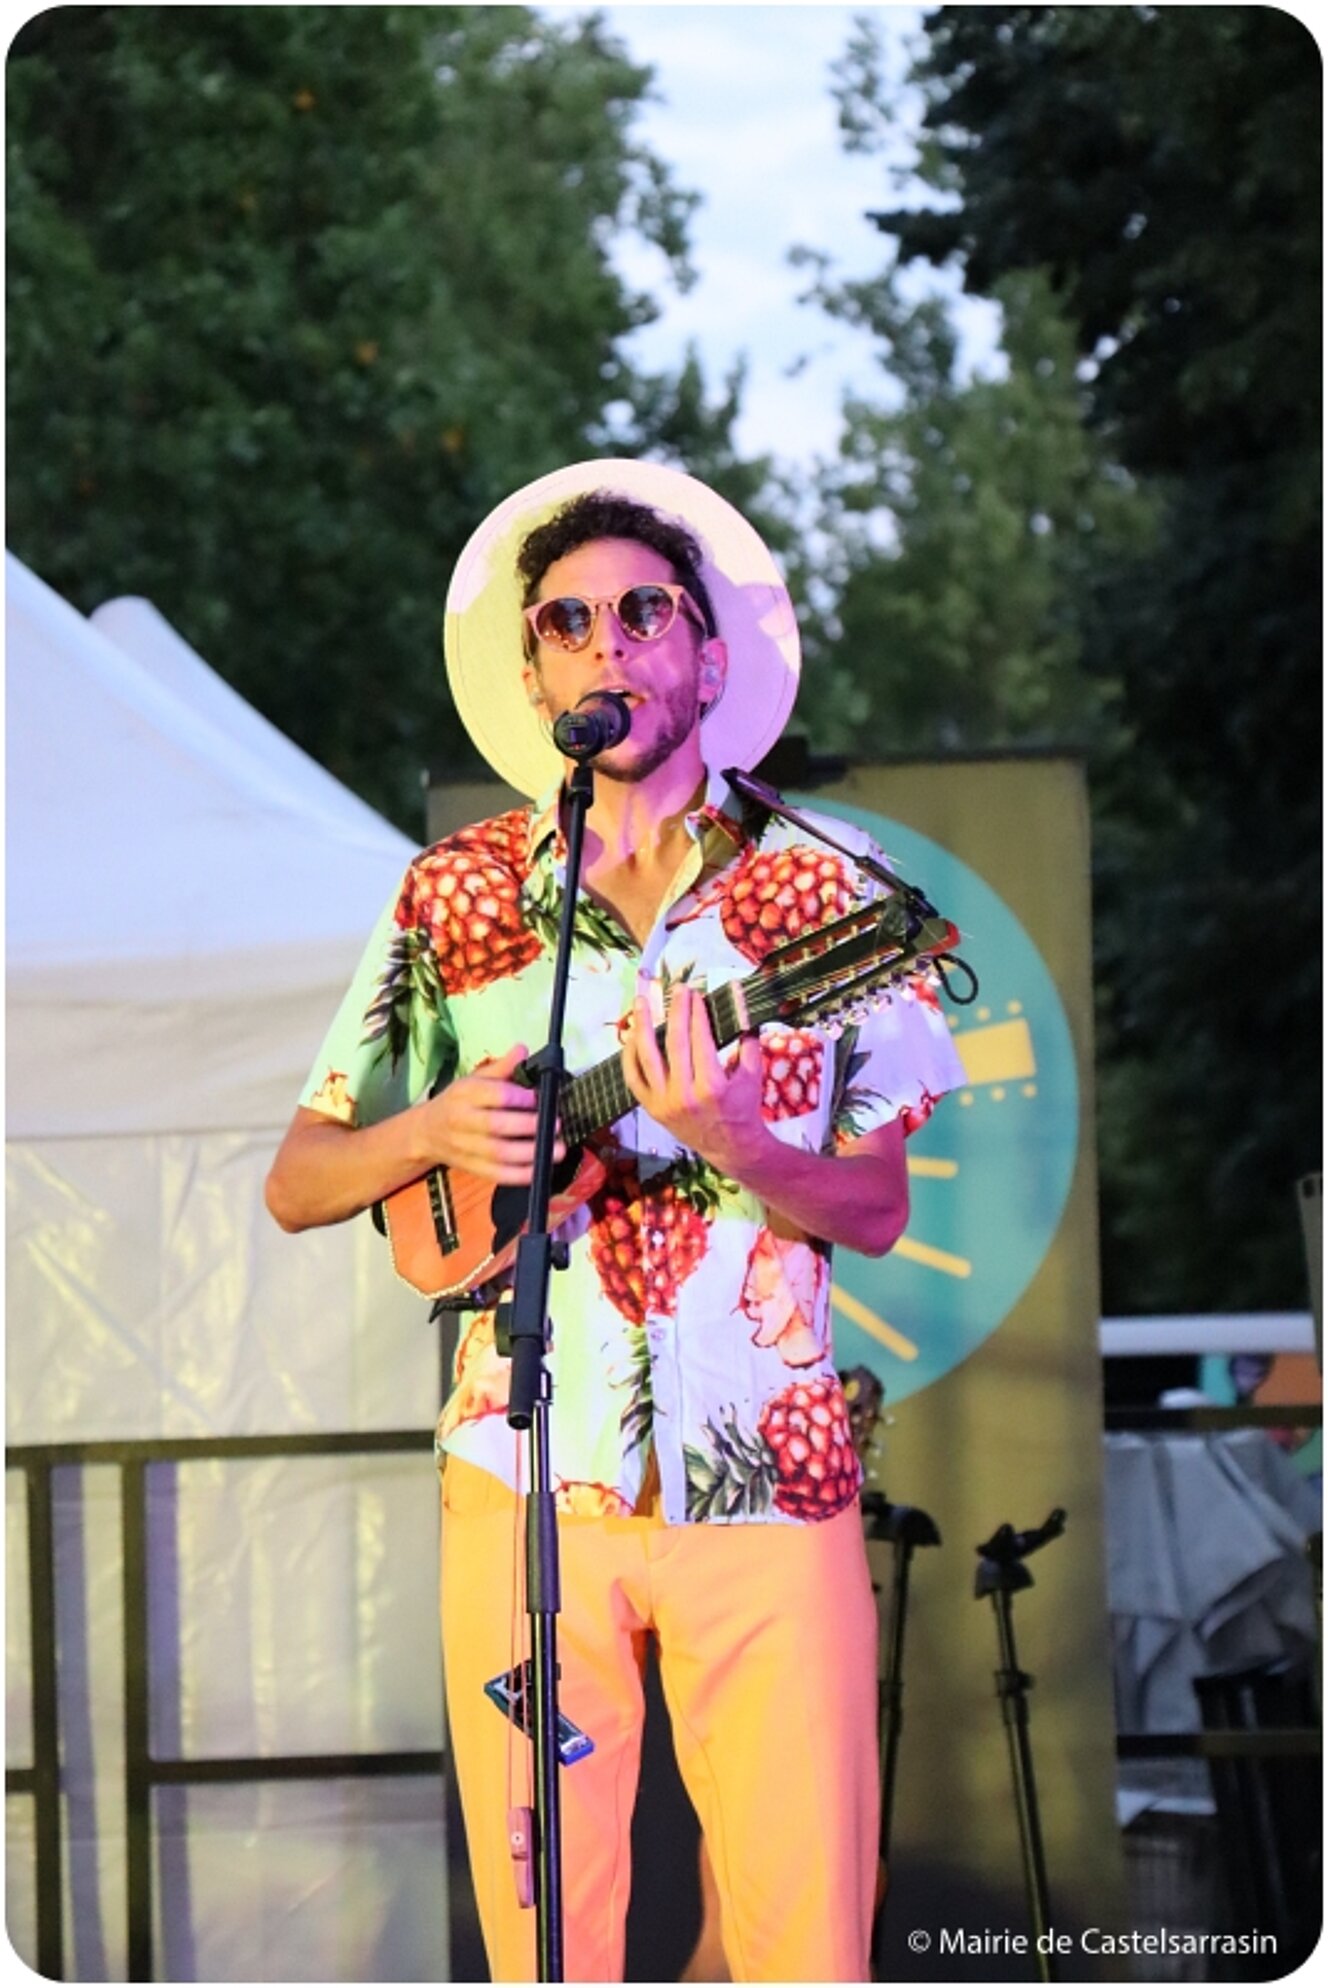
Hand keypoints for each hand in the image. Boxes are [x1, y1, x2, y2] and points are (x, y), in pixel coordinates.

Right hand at [418, 1043, 564, 1183]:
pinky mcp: (472, 1168)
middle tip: (556, 1124)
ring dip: (531, 1153)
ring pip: (499, 1153)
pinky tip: (541, 1168)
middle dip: (530, 1125)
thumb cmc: (457, 1103)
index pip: (494, 1095)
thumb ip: (501, 1067)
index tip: (539, 1097)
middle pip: (497, 1125)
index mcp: (464, 1094)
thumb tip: (522, 1050)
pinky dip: (521, 1175)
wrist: (427, 1132)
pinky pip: (498, 1175)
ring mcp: (466, 1148)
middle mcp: (463, 1121)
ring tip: (557, 1148)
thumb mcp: (474, 1080)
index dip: (520, 1097)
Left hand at [621, 984, 769, 1177]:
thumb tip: (742, 1008)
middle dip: (676, 1011)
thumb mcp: (753, 1076)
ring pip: (648, 1058)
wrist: (730, 1147)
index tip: (695, 994)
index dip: (697, 1013)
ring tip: (641, 1002)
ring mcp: (664, 1103)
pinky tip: (631, 1036)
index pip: (700, 1040)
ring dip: (643, 1026)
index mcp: (712, 1086)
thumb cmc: (744, 1108)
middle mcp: (685, 1095)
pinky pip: (633, 1078)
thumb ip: (748, 1043)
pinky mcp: (652, 1109)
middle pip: (675, 1043)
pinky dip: (629, 1056)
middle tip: (677, 990)